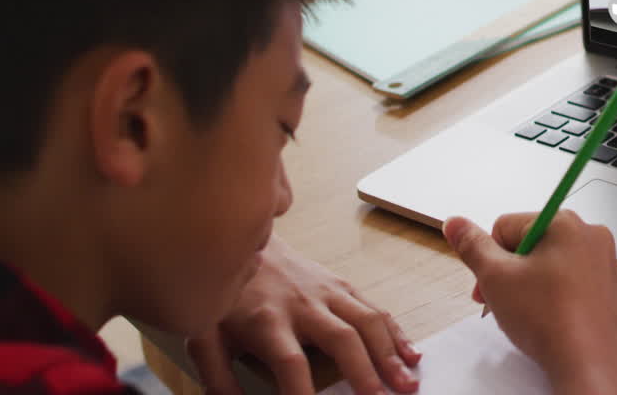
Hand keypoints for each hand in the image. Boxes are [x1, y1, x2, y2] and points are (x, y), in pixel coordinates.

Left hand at [186, 235, 421, 394]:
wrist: (244, 237)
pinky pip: (375, 308)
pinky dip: (395, 332)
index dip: (302, 392)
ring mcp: (327, 292)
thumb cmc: (227, 293)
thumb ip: (216, 375)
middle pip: (342, 339)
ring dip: (390, 353)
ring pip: (367, 321)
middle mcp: (303, 305)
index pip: (289, 363)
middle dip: (365, 372)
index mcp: (267, 321)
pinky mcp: (341, 286)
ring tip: (408, 381)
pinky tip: (411, 353)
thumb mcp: (205, 334)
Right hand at [442, 211, 616, 394]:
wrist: (588, 363)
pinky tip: (550, 318)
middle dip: (511, 272)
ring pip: (551, 264)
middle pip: (530, 244)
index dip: (490, 258)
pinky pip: (573, 281)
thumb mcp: (495, 278)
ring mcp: (604, 262)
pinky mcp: (610, 288)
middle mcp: (590, 235)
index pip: (506, 226)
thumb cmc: (548, 320)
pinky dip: (557, 295)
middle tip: (504, 301)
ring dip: (532, 284)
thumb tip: (455, 224)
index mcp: (563, 222)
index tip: (488, 284)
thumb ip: (472, 246)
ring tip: (529, 313)